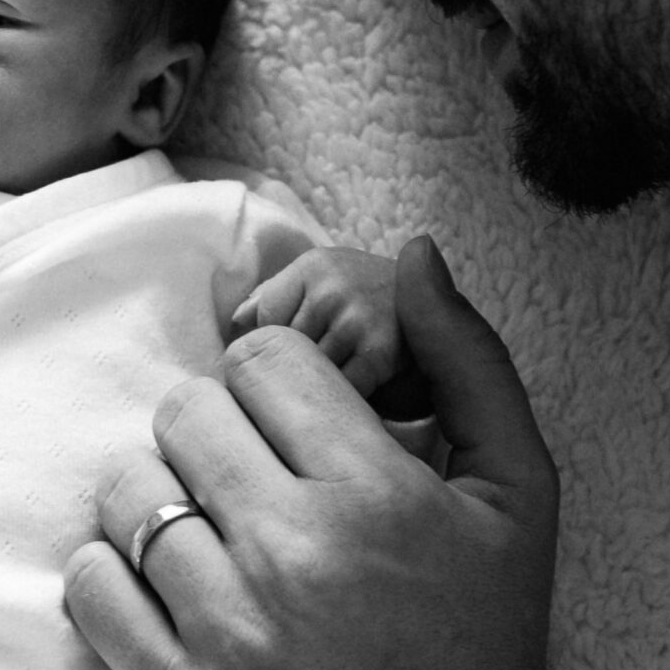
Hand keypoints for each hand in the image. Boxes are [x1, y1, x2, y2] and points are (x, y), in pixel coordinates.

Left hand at [66, 237, 560, 669]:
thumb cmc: (483, 628)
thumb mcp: (517, 486)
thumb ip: (466, 358)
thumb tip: (414, 251)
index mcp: (374, 489)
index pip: (262, 358)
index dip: (280, 382)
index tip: (302, 427)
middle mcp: (292, 551)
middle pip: (187, 411)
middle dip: (220, 432)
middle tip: (258, 481)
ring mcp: (225, 627)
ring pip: (130, 490)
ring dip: (164, 499)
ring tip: (218, 536)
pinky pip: (88, 583)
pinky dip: (113, 574)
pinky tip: (171, 588)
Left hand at [234, 244, 412, 404]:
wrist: (433, 304)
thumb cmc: (364, 294)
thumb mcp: (321, 277)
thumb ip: (273, 295)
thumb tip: (235, 323)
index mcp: (312, 267)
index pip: (261, 322)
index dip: (266, 348)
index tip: (277, 360)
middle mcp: (332, 289)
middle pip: (282, 350)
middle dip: (290, 370)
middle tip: (304, 380)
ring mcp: (356, 321)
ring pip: (306, 374)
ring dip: (315, 387)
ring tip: (327, 386)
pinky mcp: (379, 354)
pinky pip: (338, 392)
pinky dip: (340, 402)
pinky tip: (348, 398)